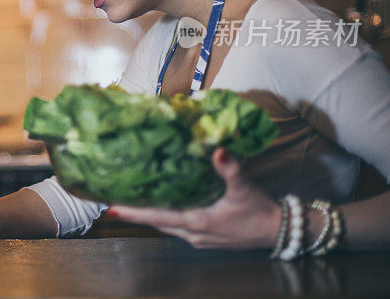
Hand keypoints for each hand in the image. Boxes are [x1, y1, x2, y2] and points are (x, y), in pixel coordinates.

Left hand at [106, 148, 281, 248]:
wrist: (278, 231)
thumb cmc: (259, 210)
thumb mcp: (244, 187)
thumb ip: (229, 168)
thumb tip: (217, 149)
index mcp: (198, 221)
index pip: (158, 217)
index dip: (134, 213)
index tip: (111, 208)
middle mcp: (193, 233)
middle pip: (156, 222)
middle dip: (134, 213)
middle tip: (112, 202)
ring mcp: (198, 238)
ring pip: (165, 226)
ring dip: (148, 216)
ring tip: (130, 202)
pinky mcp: (205, 237)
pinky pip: (177, 228)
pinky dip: (164, 218)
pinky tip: (160, 206)